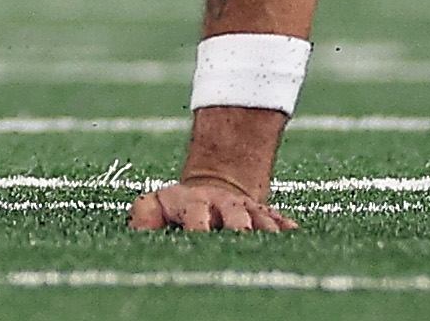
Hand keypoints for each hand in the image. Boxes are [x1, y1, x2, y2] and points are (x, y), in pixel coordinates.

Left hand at [128, 177, 298, 231]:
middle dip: (239, 227)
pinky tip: (294, 234)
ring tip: (271, 243)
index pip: (197, 215)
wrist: (213, 185)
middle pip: (236, 216)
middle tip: (242, 238)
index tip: (199, 237)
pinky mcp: (268, 215)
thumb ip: (144, 214)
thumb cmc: (178, 205)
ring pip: (262, 219)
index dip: (198, 226)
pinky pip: (281, 220)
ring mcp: (248, 209)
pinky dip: (287, 228)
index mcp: (196, 203)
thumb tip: (136, 231)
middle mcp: (225, 205)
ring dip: (267, 230)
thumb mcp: (155, 204)